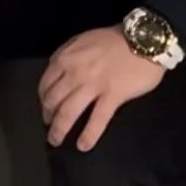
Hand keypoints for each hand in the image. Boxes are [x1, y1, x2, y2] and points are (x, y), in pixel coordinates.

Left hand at [39, 26, 164, 151]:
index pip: (45, 84)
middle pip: (53, 101)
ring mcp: (93, 85)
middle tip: (49, 127)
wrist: (142, 39)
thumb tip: (56, 73)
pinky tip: (83, 146)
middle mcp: (74, 73)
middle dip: (48, 117)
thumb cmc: (113, 40)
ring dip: (59, 129)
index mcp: (65, 58)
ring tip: (56, 141)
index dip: (43, 100)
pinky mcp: (113, 96)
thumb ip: (66, 56)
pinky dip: (88, 135)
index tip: (45, 109)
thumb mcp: (81, 41)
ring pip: (68, 112)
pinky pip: (97, 120)